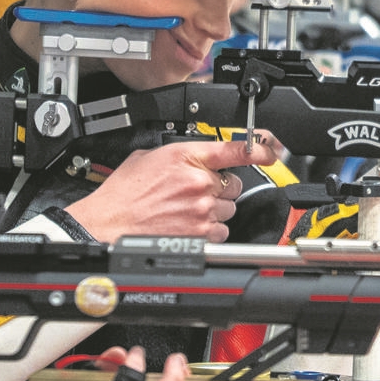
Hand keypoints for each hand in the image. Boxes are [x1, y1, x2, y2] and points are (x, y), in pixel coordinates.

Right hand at [67, 138, 278, 243]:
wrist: (107, 225)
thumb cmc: (123, 194)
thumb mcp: (149, 157)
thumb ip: (180, 153)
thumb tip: (197, 156)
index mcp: (186, 156)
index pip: (233, 148)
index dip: (258, 147)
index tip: (271, 149)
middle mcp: (198, 182)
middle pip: (233, 183)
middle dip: (219, 188)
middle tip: (194, 193)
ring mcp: (202, 209)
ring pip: (228, 208)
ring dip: (214, 210)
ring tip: (186, 212)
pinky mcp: (201, 233)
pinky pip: (221, 230)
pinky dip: (209, 231)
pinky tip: (187, 226)